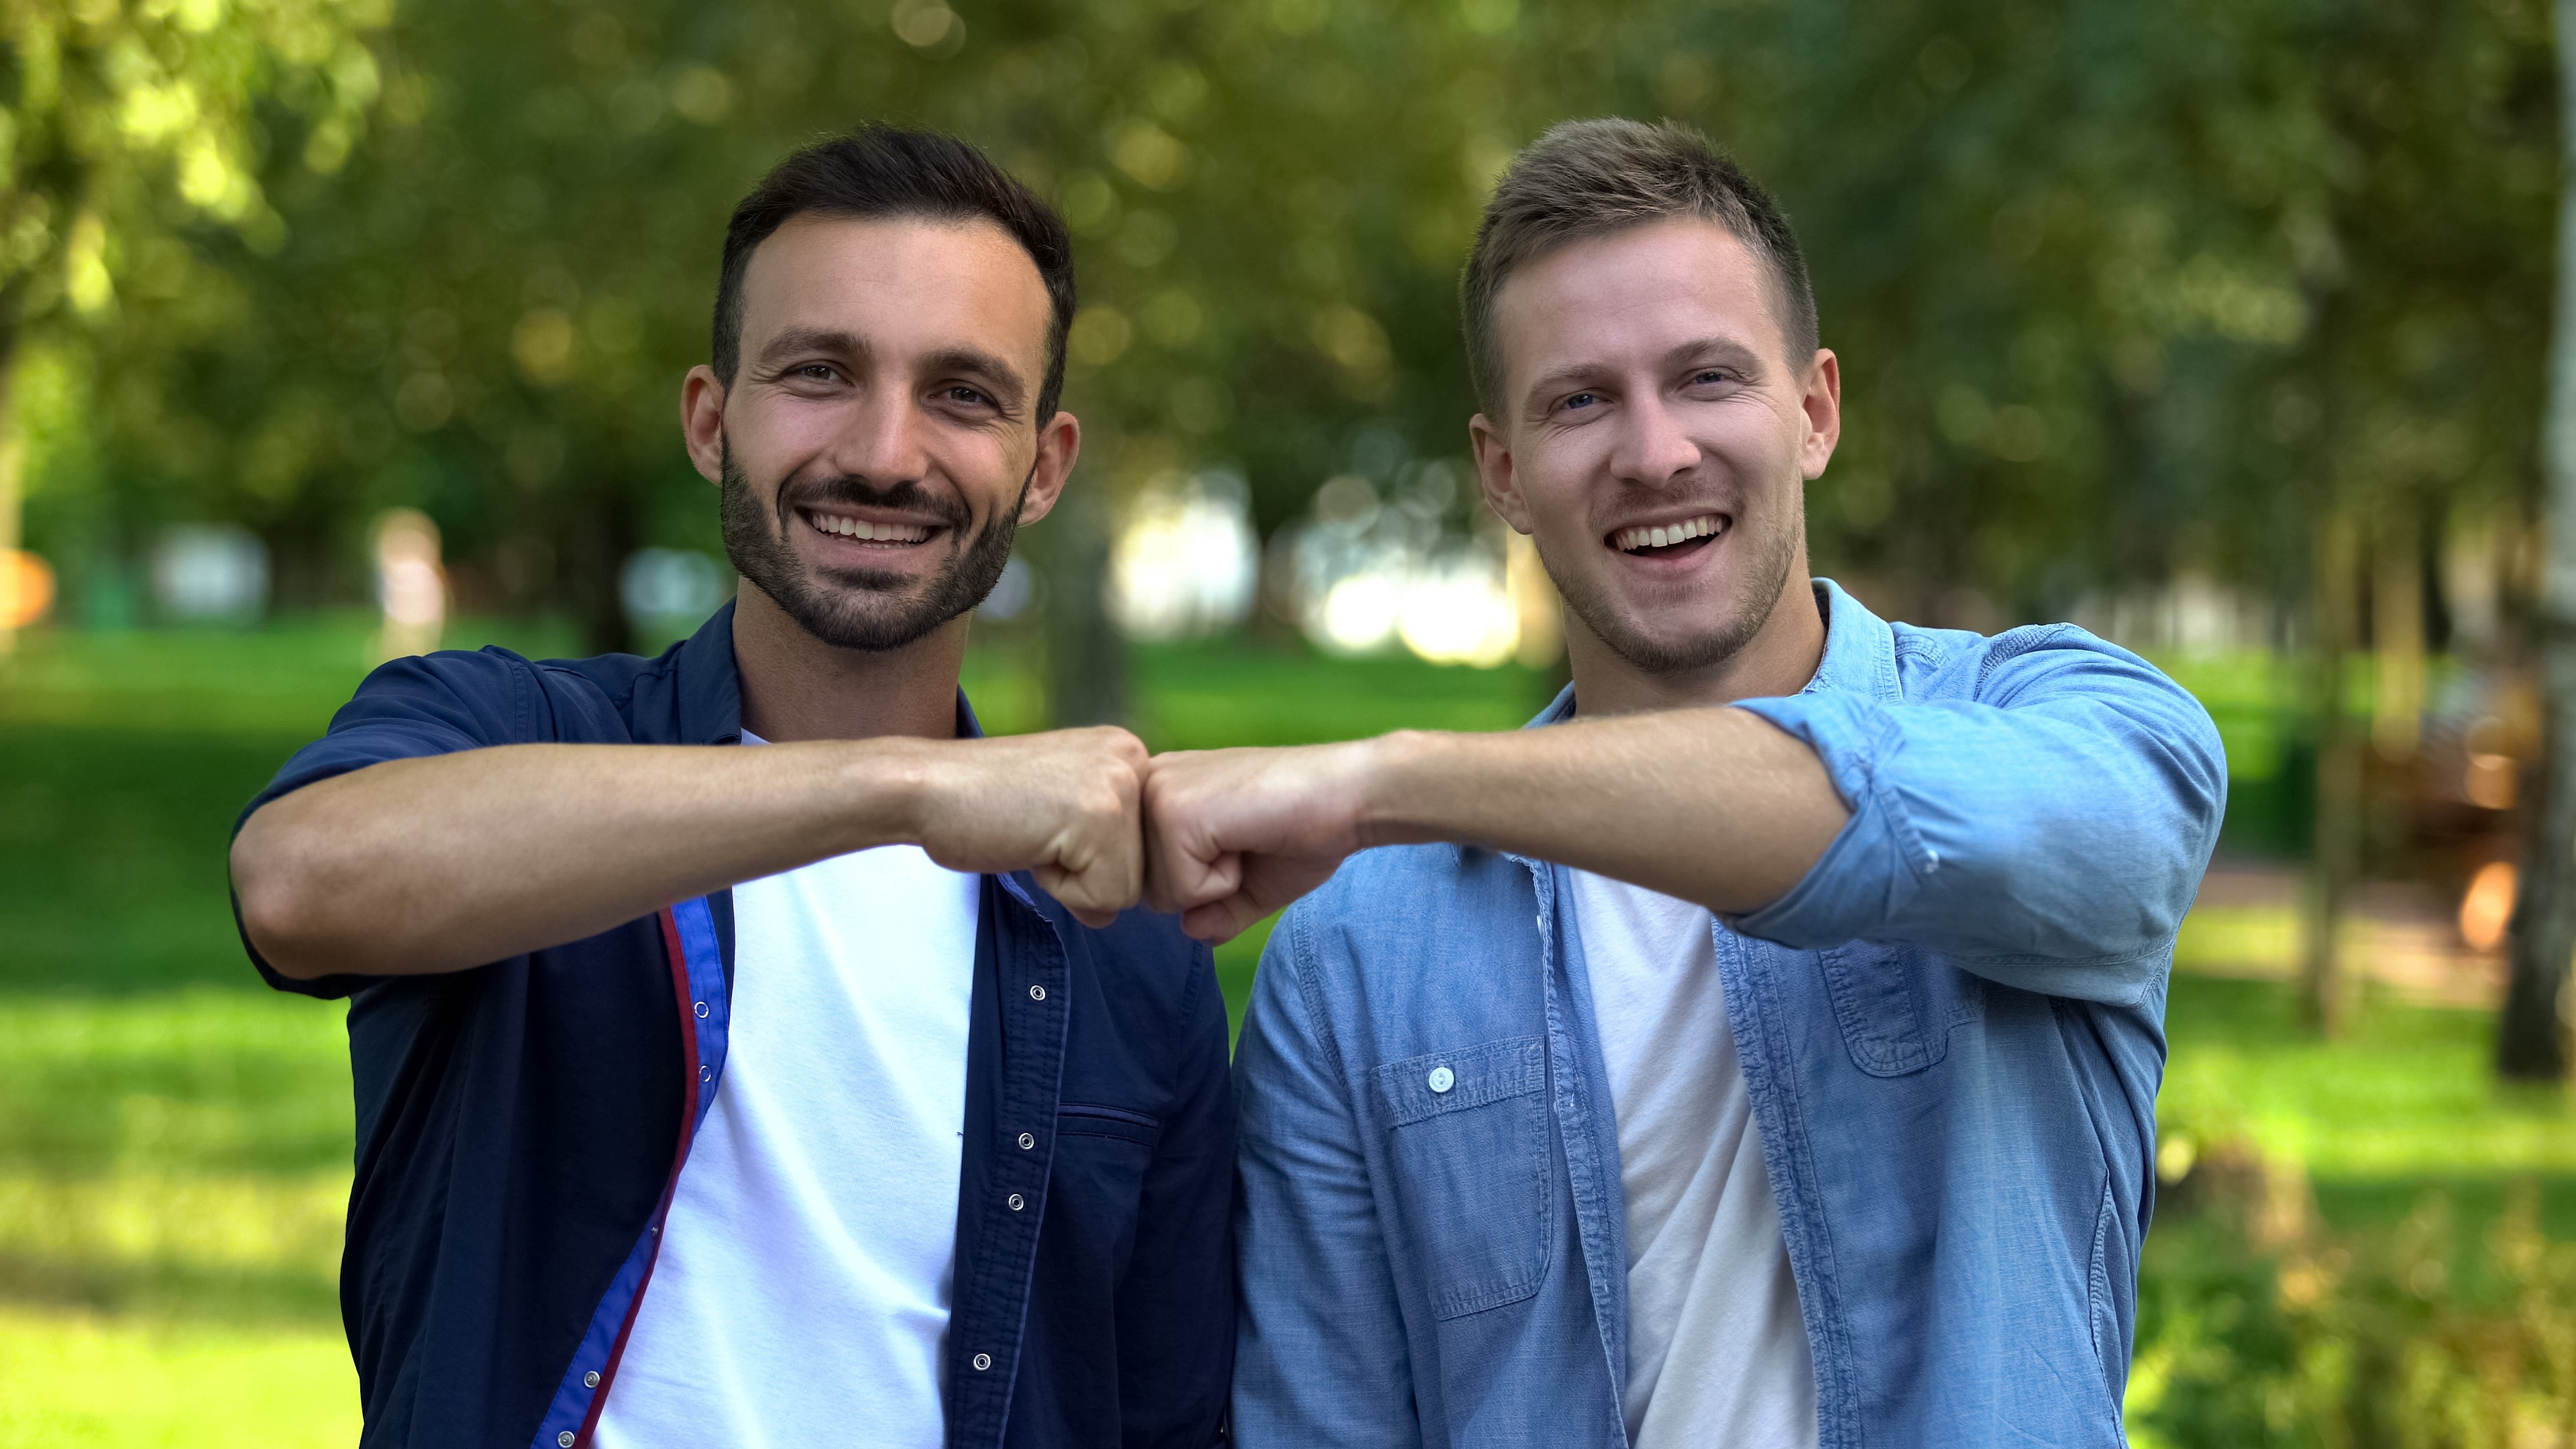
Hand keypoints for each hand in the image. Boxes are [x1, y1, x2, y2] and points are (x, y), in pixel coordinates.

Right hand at [912, 726, 1148, 927]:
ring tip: (1033, 836)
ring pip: (1127, 888)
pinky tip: (1030, 845)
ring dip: (1074, 881)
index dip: (1093, 856)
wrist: (926, 789)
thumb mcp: (1063, 807)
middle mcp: (1133, 759)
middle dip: (1087, 870)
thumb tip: (1115, 908)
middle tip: (1036, 830)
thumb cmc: (982, 803)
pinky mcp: (1100, 817)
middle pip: (1144, 869)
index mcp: (1126, 753)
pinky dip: (1061, 889)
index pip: (1145, 846)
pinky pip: (1105, 897)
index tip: (1048, 822)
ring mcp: (1118, 785)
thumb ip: (1103, 841)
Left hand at [1143, 742, 1376, 941]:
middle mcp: (1148, 785)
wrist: (1348, 796)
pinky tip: (1248, 839)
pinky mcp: (1173, 812)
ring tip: (1248, 838)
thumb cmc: (1304, 829)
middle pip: (1146, 888)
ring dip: (1214, 885)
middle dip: (1202, 888)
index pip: (1148, 876)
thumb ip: (1212, 911)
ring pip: (1159, 893)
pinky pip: (1182, 891)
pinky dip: (1224, 883)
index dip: (1199, 882)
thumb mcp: (1248, 885)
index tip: (1242, 844)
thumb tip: (1189, 930)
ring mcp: (1157, 795)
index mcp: (1161, 792)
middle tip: (1247, 843)